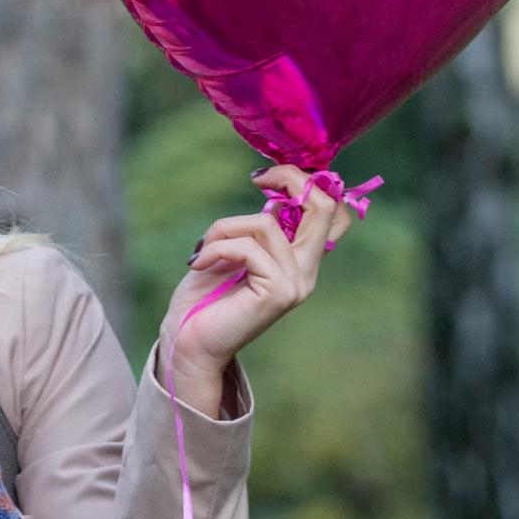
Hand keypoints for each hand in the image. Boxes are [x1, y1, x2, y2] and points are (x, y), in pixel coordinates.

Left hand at [157, 163, 355, 408]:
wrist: (187, 341)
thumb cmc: (204, 298)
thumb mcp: (232, 252)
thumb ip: (257, 230)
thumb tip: (273, 196)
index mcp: (299, 261)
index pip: (332, 214)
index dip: (309, 183)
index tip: (266, 177)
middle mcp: (306, 272)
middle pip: (325, 209)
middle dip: (291, 179)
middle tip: (258, 179)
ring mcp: (296, 283)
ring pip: (268, 224)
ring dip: (224, 228)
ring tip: (202, 250)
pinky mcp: (279, 292)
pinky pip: (248, 247)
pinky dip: (216, 248)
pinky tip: (198, 263)